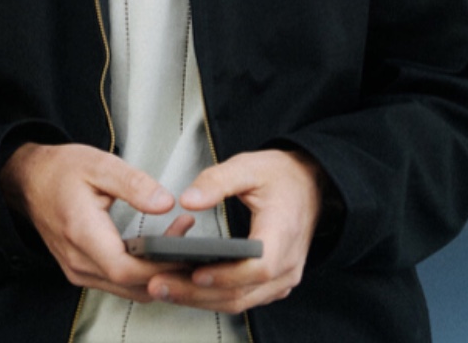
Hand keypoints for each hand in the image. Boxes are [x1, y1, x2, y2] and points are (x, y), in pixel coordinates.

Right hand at [0, 142, 194, 301]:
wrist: (29, 181)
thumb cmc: (61, 171)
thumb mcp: (100, 164)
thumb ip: (134, 184)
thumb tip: (165, 203)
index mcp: (81, 233)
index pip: (125, 269)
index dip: (160, 265)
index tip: (185, 248)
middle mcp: (77, 260)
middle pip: (131, 285)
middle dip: (166, 269)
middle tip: (190, 240)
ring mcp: (78, 270)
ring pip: (128, 289)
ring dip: (157, 272)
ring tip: (177, 239)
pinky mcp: (82, 271)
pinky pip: (118, 283)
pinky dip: (142, 272)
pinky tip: (156, 248)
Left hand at [145, 149, 322, 313]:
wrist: (308, 185)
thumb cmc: (280, 176)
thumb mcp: (248, 166)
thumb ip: (216, 181)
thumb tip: (187, 200)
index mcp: (283, 232)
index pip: (259, 266)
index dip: (226, 275)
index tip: (195, 273)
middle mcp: (287, 263)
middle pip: (242, 292)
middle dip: (197, 293)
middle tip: (159, 285)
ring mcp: (283, 277)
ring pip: (240, 301)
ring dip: (201, 300)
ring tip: (164, 289)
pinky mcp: (274, 283)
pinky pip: (244, 299)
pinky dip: (214, 298)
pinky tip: (186, 289)